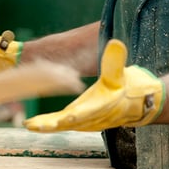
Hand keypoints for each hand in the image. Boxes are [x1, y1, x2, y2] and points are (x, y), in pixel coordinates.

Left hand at [24, 39, 162, 131]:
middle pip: (68, 123)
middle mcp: (92, 117)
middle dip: (50, 125)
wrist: (138, 104)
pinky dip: (51, 124)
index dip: (72, 116)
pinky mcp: (82, 121)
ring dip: (47, 125)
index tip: (60, 119)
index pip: (85, 111)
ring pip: (64, 125)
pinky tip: (36, 123)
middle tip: (32, 125)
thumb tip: (115, 43)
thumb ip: (115, 61)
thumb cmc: (129, 87)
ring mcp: (87, 122)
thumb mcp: (121, 74)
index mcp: (100, 106)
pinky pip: (64, 124)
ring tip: (30, 124)